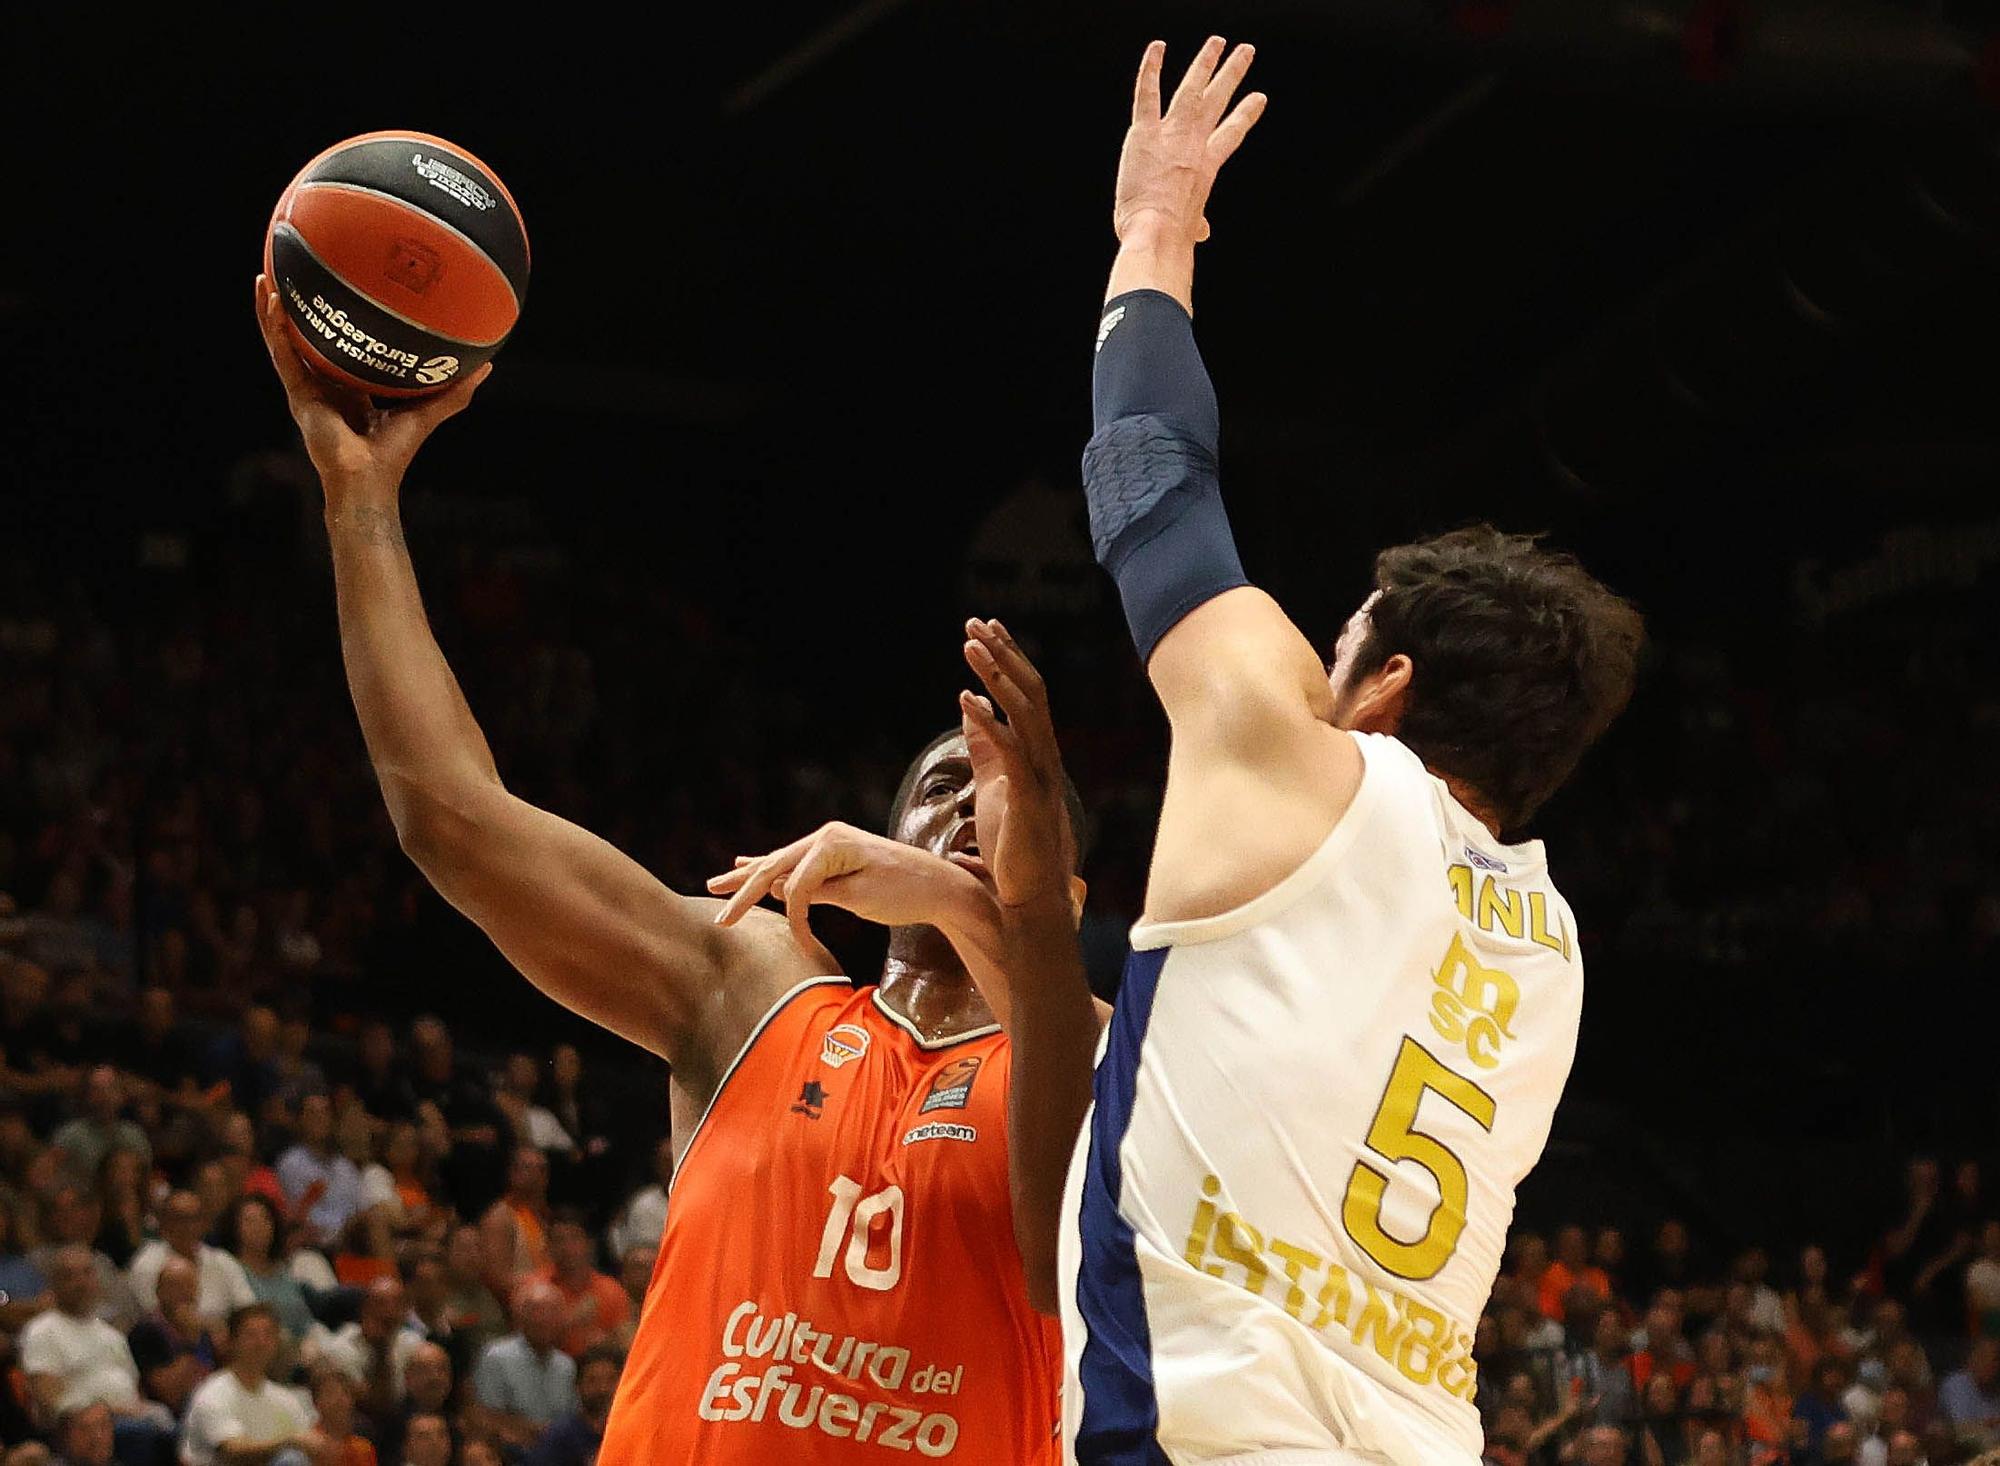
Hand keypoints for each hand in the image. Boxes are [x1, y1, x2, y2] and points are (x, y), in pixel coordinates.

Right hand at [254, 274, 489, 500]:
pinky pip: (282, 352)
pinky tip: (273, 298)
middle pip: (306, 340)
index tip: (341, 295)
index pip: (341, 351)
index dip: (339, 326)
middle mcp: (325, 386)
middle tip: (295, 275)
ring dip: (273, 310)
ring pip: (284, 341)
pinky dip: (274, 325)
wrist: (369, 477)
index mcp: (351, 389)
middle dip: (299, 311)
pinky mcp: (297, 393)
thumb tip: (486, 365)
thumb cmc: (395, 452)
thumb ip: (455, 390)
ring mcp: (307, 388)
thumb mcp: (427, 410)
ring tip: (265, 276)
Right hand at [707, 822, 987, 950]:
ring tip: (716, 884)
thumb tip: (774, 888)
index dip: (791, 916)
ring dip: (748, 876)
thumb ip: (815, 892)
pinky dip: (770, 868)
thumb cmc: (905, 893)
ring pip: (780, 863)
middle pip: (775, 866)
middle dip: (744, 889)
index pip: (793, 882)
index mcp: (831, 842)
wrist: (941, 886)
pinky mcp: (835, 853)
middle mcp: (826, 836)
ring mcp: (830, 842)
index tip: (803, 945)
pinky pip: (794, 864)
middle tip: (717, 913)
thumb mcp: (860, 897)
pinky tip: (746, 863)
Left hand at [958, 619, 1073, 910]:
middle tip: (975, 623)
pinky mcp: (1027, 796)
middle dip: (1003, 653)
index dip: (1010, 660)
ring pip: (1023, 711)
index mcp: (1039, 755)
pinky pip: (1009, 748)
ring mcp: (1040, 776)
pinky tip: (965, 698)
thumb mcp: (995, 785)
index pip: (1029, 695)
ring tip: (968, 644)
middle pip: (1030, 691)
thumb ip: (986, 748)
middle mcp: (1045, 758)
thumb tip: (970, 711)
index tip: (988, 629)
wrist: (1031, 899)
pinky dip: (988, 719)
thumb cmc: (1014, 851)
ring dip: (995, 673)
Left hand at [1113, 37, 1265, 244]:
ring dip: (1206, 62)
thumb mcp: (1189, 229)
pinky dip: (1151, 70)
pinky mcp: (1144, 133)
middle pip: (1218, 101)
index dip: (1245, 115)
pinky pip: (1148, 94)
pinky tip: (1157, 47)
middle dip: (1232, 74)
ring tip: (1217, 41)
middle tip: (1245, 51)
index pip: (1231, 134)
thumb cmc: (1171, 239)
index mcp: (1207, 166)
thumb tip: (1201, 232)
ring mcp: (1171, 135)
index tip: (1258, 98)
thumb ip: (1196, 223)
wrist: (1158, 234)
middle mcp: (1194, 144)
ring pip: (1191, 89)